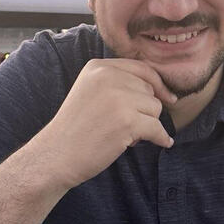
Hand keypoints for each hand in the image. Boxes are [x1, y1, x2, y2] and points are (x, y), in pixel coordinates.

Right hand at [36, 58, 175, 187]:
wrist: (56, 155)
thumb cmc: (75, 129)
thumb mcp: (90, 91)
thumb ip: (118, 82)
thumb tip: (160, 89)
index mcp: (98, 67)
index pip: (141, 68)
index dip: (157, 84)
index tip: (167, 97)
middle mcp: (108, 77)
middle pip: (149, 89)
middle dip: (144, 109)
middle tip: (124, 124)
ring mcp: (118, 98)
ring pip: (155, 108)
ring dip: (146, 124)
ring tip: (122, 134)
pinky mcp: (127, 121)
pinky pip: (157, 128)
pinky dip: (160, 138)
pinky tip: (161, 143)